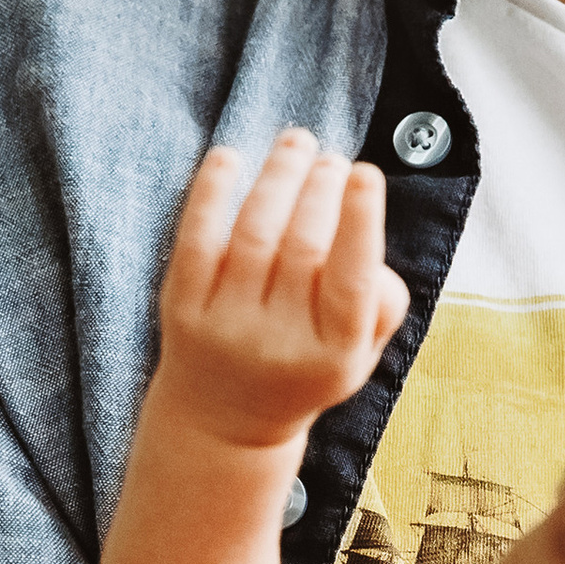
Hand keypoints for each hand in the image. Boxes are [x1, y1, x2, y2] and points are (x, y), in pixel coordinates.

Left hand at [154, 131, 409, 446]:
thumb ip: (383, 302)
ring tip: (297, 142)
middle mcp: (277, 344)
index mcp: (333, 357)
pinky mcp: (181, 311)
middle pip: (302, 248)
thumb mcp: (360, 355)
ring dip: (278, 177)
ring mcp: (225, 328)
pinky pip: (195, 241)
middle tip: (332, 158)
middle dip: (320, 189)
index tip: (365, 171)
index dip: (359, 221)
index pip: (351, 282)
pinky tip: (228, 156)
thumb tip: (365, 235)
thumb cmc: (306, 367)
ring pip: (254, 235)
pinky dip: (211, 193)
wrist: (225, 422)